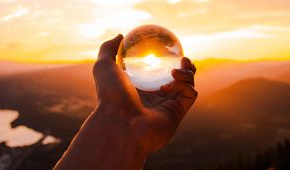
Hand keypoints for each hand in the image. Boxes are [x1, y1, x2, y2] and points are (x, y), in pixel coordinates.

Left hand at [93, 34, 197, 153]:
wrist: (120, 123)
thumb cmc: (110, 95)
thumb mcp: (103, 66)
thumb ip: (108, 49)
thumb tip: (120, 36)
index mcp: (140, 89)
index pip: (157, 74)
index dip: (166, 62)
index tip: (168, 50)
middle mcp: (154, 99)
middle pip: (176, 80)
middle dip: (184, 68)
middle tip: (183, 59)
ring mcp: (166, 107)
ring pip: (187, 86)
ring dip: (187, 73)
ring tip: (178, 68)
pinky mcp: (176, 114)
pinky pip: (190, 95)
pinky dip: (186, 84)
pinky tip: (172, 81)